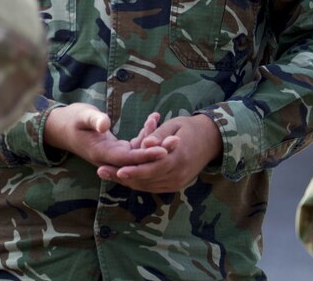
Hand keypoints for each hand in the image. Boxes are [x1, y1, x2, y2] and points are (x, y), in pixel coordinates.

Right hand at [44, 103, 167, 168]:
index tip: (163, 151)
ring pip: (139, 153)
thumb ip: (94, 120)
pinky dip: (147, 135)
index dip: (145, 156)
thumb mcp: (81, 116)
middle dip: (158, 152)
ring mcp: (115, 154)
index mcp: (100, 153)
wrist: (62, 127)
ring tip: (175, 133)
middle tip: (177, 142)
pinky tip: (155, 118)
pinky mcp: (118, 148)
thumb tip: (105, 124)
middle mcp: (110, 158)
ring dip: (156, 144)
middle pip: (137, 160)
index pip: (127, 158)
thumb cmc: (71, 119)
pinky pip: (136, 145)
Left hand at [96, 114, 221, 192]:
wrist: (211, 141)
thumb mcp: (174, 125)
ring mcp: (177, 182)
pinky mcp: (175, 185)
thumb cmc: (189, 128)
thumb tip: (145, 144)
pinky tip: (122, 176)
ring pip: (147, 186)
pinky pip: (152, 186)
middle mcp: (177, 175)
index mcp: (178, 158)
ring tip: (106, 173)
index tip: (117, 169)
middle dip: (122, 177)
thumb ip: (158, 135)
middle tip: (101, 171)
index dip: (134, 170)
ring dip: (126, 181)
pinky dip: (137, 182)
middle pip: (146, 180)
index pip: (152, 168)